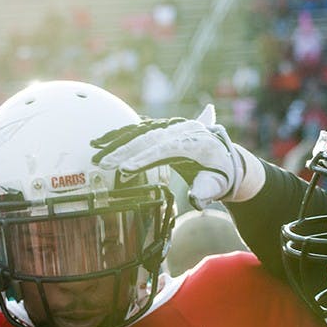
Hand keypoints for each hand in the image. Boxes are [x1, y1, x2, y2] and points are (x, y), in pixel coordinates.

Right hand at [91, 104, 249, 209]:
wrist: (230, 162)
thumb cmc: (221, 178)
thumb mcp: (217, 187)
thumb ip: (206, 192)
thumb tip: (196, 200)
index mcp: (196, 142)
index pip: (165, 148)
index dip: (144, 158)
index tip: (125, 169)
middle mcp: (183, 129)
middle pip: (149, 137)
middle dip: (123, 150)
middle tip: (101, 163)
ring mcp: (174, 126)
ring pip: (141, 130)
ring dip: (118, 139)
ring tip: (96, 149)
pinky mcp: (166, 128)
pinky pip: (141, 129)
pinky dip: (122, 134)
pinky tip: (104, 140)